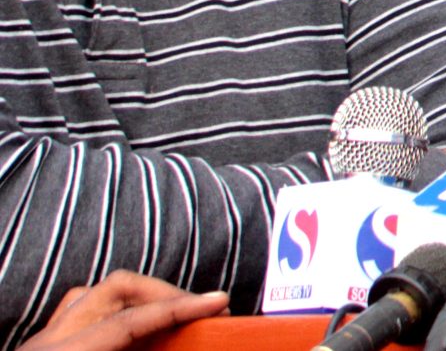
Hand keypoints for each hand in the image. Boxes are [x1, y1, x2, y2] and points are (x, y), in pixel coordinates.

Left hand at [26, 274, 226, 350]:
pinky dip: (108, 313)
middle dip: (163, 292)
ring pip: (91, 295)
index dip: (180, 309)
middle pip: (115, 288)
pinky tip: (127, 334)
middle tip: (198, 312)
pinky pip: (76, 315)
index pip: (133, 319)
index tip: (218, 303)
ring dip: (135, 298)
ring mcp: (41, 345)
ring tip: (167, 317)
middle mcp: (49, 343)